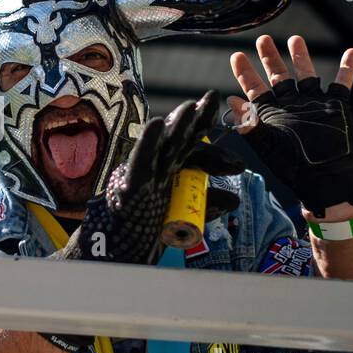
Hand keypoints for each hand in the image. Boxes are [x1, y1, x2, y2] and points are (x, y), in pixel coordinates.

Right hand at [63, 90, 241, 265]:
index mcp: (168, 172)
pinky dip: (147, 144)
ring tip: (191, 106)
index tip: (238, 165)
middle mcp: (155, 169)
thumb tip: (233, 200)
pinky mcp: (128, 186)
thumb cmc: (144, 230)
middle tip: (213, 98)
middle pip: (179, 139)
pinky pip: (138, 162)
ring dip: (176, 124)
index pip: (194, 154)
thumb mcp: (180, 215)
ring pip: (161, 145)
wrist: (114, 254)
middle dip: (196, 120)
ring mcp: (141, 175)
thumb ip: (203, 205)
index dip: (215, 153)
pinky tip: (156, 125)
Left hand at [226, 35, 352, 218]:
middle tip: (263, 39)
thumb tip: (231, 101)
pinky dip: (347, 68)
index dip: (245, 73)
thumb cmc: (293, 167)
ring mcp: (313, 103)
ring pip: (307, 74)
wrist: (324, 178)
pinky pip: (343, 83)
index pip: (254, 88)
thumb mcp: (267, 145)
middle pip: (278, 76)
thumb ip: (249, 124)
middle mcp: (291, 104)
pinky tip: (351, 52)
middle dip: (270, 58)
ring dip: (301, 57)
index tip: (236, 55)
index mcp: (272, 113)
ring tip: (295, 39)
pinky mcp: (335, 106)